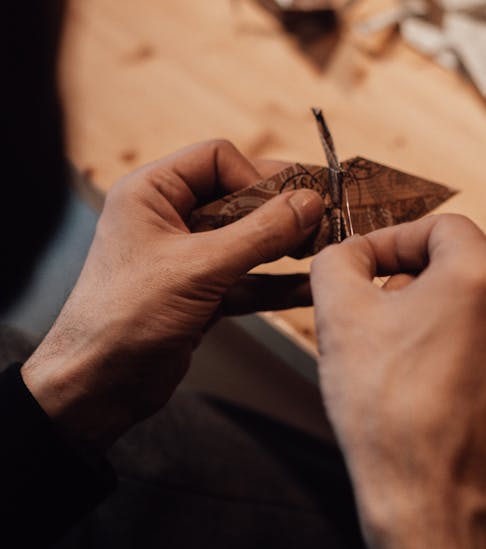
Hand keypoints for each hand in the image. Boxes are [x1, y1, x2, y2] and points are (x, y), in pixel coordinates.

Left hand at [22, 140, 323, 450]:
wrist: (95, 388)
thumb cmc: (125, 318)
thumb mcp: (200, 268)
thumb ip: (259, 233)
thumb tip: (310, 202)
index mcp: (151, 193)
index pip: (217, 159)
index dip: (257, 176)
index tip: (292, 202)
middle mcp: (168, 218)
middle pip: (239, 196)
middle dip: (281, 210)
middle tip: (326, 219)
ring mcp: (186, 257)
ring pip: (248, 239)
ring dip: (285, 245)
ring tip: (327, 248)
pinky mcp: (200, 294)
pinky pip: (248, 278)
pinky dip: (277, 283)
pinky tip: (310, 286)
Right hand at [310, 215, 485, 548]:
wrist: (428, 493)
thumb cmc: (386, 406)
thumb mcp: (339, 313)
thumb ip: (338, 259)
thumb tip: (348, 252)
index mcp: (484, 272)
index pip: (437, 226)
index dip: (392, 239)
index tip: (361, 265)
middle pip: (461, 260)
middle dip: (412, 274)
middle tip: (373, 307)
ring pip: (477, 299)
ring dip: (435, 308)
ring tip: (397, 346)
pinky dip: (459, 342)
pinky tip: (424, 375)